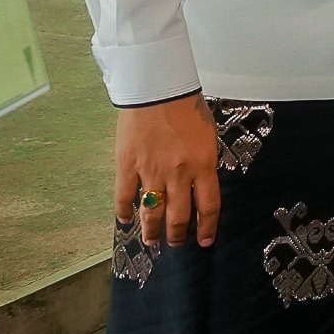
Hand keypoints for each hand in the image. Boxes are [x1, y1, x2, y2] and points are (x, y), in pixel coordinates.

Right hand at [115, 93, 221, 248]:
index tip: (204, 241)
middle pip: (179, 215)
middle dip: (177, 235)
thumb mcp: (208, 137)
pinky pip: (125, 196)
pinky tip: (125, 220)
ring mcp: (152, 171)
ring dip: (152, 230)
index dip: (207, 228)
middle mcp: (179, 174)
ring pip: (152, 212)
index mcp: (203, 166)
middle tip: (175, 243)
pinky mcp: (128, 165)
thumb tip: (201, 183)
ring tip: (152, 241)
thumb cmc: (187, 107)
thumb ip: (204, 162)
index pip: (208, 207)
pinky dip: (124, 211)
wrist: (157, 89)